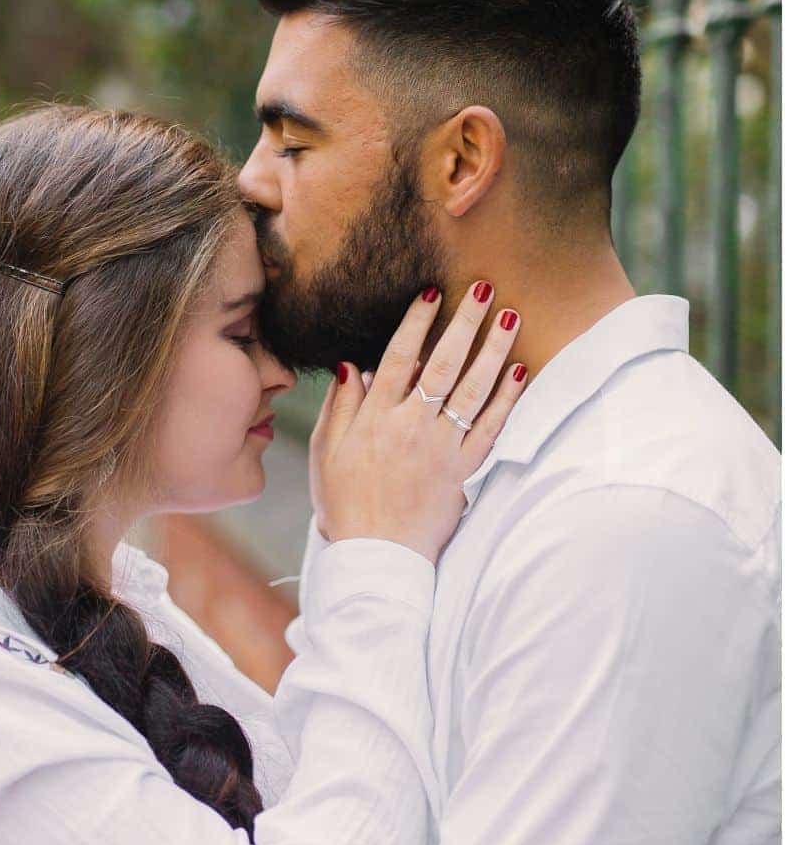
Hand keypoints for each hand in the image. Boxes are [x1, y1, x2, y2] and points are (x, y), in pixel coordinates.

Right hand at [311, 281, 528, 562]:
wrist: (373, 554)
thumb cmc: (344, 502)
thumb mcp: (325, 452)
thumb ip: (341, 407)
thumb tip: (351, 366)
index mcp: (373, 418)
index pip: (397, 358)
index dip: (416, 323)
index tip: (433, 292)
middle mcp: (409, 427)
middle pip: (442, 365)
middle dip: (465, 324)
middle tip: (485, 290)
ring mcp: (439, 448)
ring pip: (472, 391)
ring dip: (494, 352)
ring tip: (511, 318)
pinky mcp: (462, 470)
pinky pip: (489, 429)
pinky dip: (506, 401)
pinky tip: (519, 373)